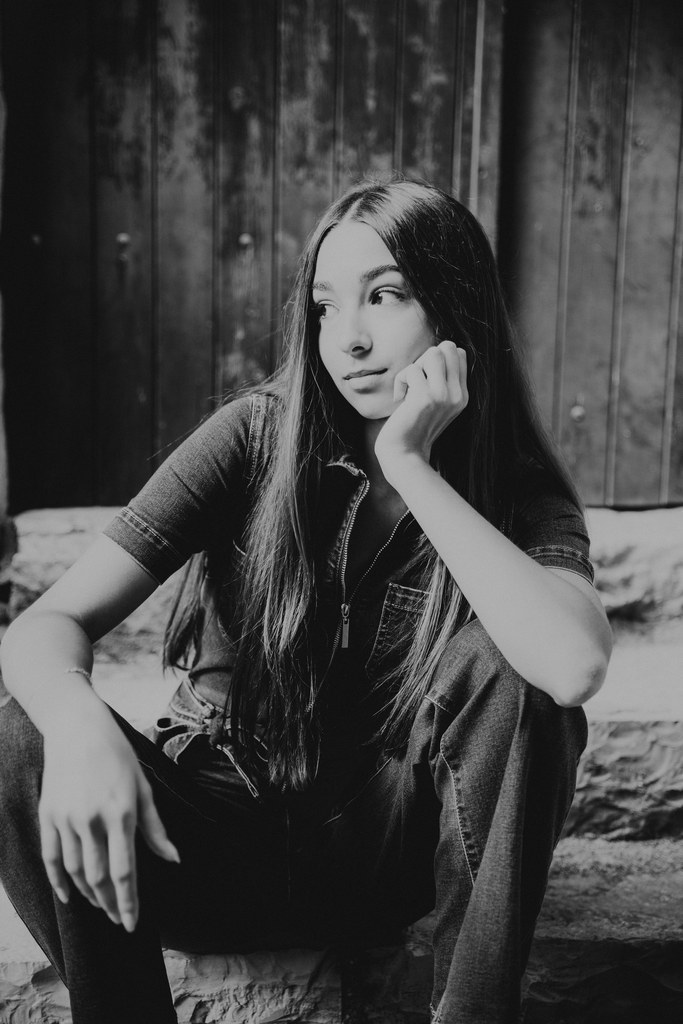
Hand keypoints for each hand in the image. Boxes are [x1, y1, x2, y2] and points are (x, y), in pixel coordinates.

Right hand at [39, 709, 179, 931]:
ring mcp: (67, 819)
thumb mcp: (142, 787)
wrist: (78, 728)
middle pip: (99, 877)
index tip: (133, 923)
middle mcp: (92, 819)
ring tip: (102, 905)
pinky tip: (69, 896)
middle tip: (119, 919)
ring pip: (76, 871)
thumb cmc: (118, 755)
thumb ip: (155, 827)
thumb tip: (173, 858)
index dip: (129, 901)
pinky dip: (59, 881)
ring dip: (89, 894)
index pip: (125, 870)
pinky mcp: (49, 815)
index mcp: (121, 813)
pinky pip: (51, 858)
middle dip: (111, 904)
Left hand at [375, 340, 467, 472]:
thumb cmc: (412, 429)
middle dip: (426, 358)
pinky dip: (400, 381)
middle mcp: (457, 395)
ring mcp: (444, 396)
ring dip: (415, 366)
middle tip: (416, 381)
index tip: (424, 379)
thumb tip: (435, 352)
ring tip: (409, 387)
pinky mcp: (425, 398)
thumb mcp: (433, 405)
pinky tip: (399, 399)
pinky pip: (412, 369)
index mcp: (462, 396)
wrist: (404, 456)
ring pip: (434, 353)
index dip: (437, 358)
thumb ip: (440, 382)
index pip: (459, 354)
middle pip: (448, 348)